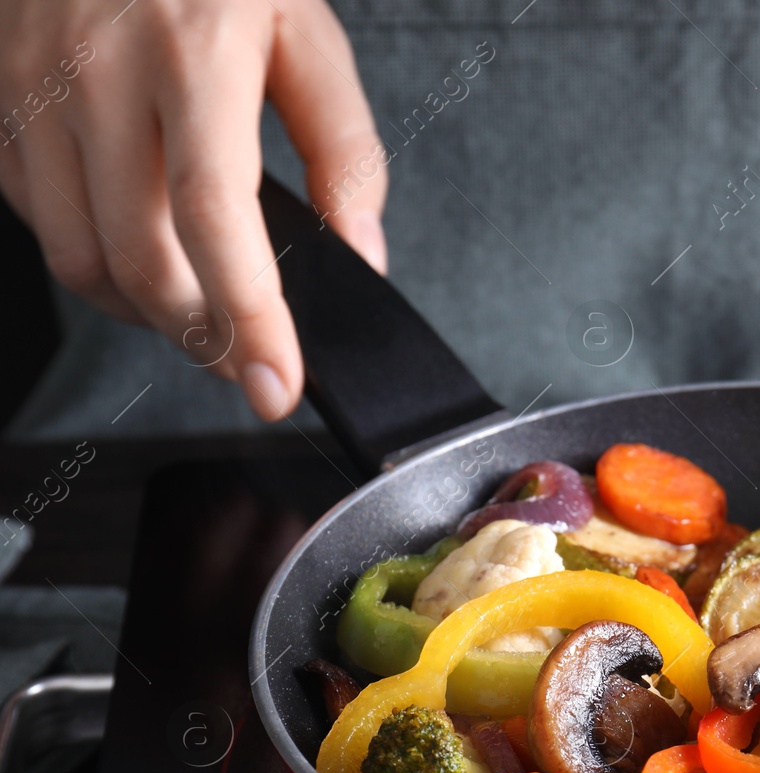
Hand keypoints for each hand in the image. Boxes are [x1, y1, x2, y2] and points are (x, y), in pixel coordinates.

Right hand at [0, 0, 386, 420]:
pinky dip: (93, 261)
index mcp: (193, 52)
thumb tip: (362, 254)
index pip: (217, 219)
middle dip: (203, 336)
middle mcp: (97, 71)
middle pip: (141, 260)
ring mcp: (30, 86)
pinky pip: (37, 218)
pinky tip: (142, 250)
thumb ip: (344, 149)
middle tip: (249, 356)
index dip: (251, 319)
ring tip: (204, 314)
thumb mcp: (305, 31)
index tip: (276, 386)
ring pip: (77, 257)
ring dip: (147, 313)